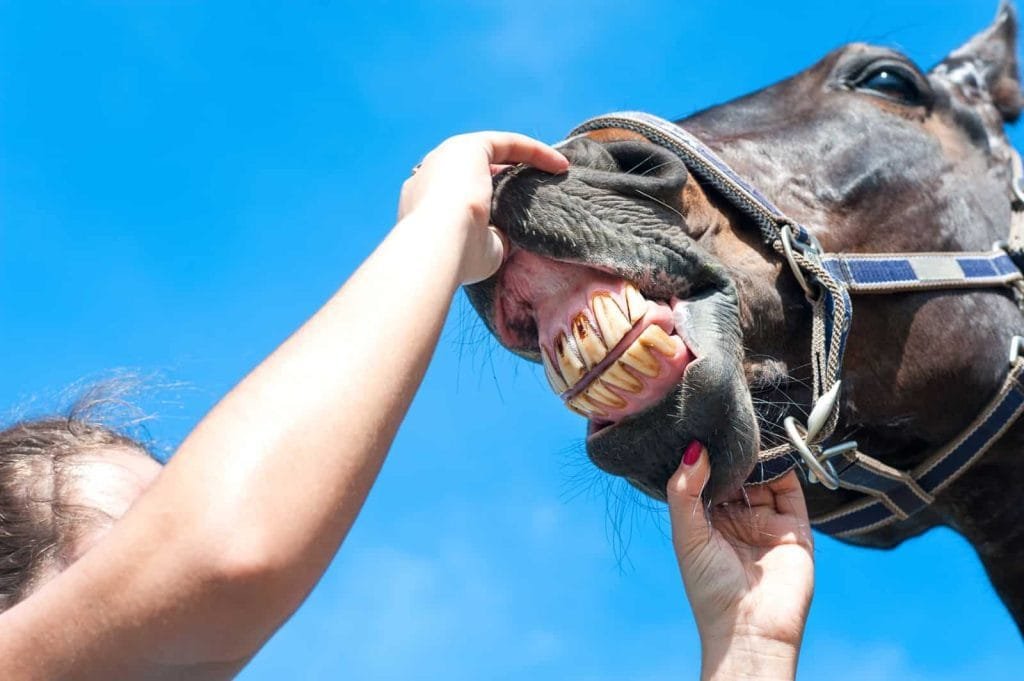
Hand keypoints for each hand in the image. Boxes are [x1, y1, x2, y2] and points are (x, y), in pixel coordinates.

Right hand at [397, 132, 568, 283]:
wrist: (437, 246)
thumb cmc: (457, 257)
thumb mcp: (483, 249)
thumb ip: (496, 238)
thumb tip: (515, 235)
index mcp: (425, 203)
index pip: (458, 194)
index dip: (489, 199)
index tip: (516, 212)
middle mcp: (432, 175)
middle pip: (474, 169)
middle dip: (507, 177)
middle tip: (537, 189)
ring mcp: (448, 158)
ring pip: (493, 153)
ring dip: (525, 160)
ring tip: (555, 173)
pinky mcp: (469, 146)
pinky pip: (508, 143)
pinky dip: (534, 151)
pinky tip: (559, 165)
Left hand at [667, 443, 813, 680]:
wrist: (750, 629)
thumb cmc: (709, 589)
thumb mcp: (686, 534)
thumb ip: (685, 491)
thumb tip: (695, 449)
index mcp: (707, 521)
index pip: (706, 478)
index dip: (703, 455)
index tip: (698, 425)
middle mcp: (737, 519)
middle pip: (736, 473)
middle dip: (731, 450)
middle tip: (725, 420)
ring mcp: (767, 521)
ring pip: (764, 476)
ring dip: (757, 454)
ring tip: (747, 428)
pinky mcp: (795, 527)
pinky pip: (791, 489)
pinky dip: (784, 466)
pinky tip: (772, 448)